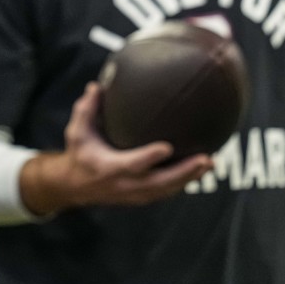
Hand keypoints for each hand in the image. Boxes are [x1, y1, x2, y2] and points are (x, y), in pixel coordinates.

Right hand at [19, 82, 212, 215]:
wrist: (76, 186)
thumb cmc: (80, 153)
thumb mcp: (76, 131)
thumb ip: (86, 109)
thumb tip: (96, 85)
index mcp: (109, 168)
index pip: (132, 164)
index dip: (149, 158)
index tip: (167, 146)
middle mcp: (124, 184)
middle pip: (159, 182)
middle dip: (183, 172)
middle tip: (205, 159)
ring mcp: (134, 194)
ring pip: (166, 190)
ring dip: (189, 178)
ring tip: (209, 162)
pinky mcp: (141, 198)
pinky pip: (165, 192)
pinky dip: (183, 182)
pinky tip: (199, 169)